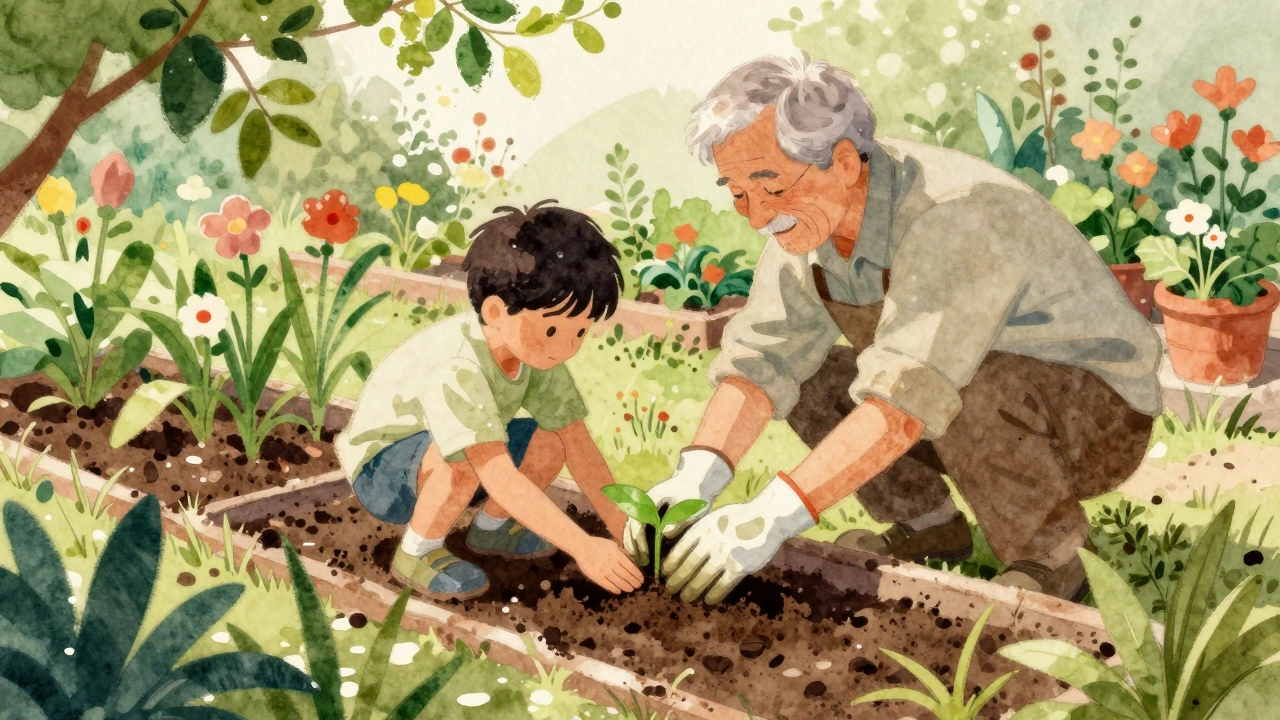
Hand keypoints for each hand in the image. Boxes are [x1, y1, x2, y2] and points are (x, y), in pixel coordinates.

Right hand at [574, 537, 643, 594]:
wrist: (582, 547)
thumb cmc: (598, 544)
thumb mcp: (612, 544)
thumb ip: (621, 552)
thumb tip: (630, 560)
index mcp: (617, 555)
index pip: (630, 567)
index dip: (637, 574)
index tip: (641, 579)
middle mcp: (612, 564)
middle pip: (626, 575)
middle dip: (633, 581)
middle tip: (638, 586)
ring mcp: (604, 571)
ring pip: (618, 581)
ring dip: (626, 586)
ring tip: (631, 589)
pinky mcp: (596, 577)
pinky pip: (607, 585)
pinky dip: (614, 589)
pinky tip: (619, 591)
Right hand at [622, 447, 733, 566]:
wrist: (694, 481)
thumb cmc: (694, 493)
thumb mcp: (690, 505)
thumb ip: (678, 519)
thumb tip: (664, 534)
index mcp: (650, 499)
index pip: (638, 523)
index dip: (640, 541)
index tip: (646, 556)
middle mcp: (643, 503)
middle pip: (630, 527)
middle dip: (634, 547)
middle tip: (642, 564)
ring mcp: (643, 508)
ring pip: (630, 529)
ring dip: (633, 545)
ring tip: (640, 562)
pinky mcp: (648, 514)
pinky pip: (637, 528)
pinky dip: (637, 541)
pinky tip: (643, 554)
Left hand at [664, 476, 815, 604]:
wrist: (767, 519)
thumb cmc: (738, 517)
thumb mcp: (714, 517)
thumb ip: (698, 530)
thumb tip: (677, 544)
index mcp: (703, 528)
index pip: (681, 548)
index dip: (671, 563)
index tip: (665, 573)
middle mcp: (711, 542)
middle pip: (689, 566)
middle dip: (677, 580)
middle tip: (670, 589)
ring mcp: (725, 556)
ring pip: (703, 578)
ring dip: (692, 590)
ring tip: (685, 597)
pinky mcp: (740, 567)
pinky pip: (722, 585)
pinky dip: (713, 594)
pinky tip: (708, 600)